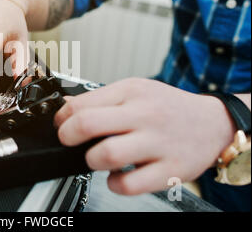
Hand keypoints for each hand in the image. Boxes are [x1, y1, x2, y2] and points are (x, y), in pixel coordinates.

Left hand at [54, 78, 235, 194]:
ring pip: (106, 155)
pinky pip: (129, 184)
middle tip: (68, 141)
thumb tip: (66, 108)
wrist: (212, 124)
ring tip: (97, 157)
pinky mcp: (170, 170)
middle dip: (66, 136)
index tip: (61, 124)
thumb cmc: (168, 107)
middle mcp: (144, 115)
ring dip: (91, 160)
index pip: (81, 103)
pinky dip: (114, 184)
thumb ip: (102, 98)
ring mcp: (158, 143)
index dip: (62, 117)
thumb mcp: (136, 90)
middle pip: (88, 124)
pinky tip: (116, 176)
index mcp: (132, 92)